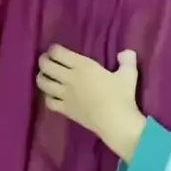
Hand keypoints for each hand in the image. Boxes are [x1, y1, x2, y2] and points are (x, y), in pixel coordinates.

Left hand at [36, 46, 146, 161]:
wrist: (116, 122)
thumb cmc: (122, 96)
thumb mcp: (129, 74)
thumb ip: (127, 59)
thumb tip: (125, 53)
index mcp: (83, 66)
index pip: (58, 53)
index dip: (53, 49)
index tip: (55, 49)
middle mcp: (69, 78)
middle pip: (46, 66)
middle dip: (43, 60)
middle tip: (46, 60)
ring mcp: (65, 95)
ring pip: (43, 83)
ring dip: (41, 77)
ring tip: (45, 76)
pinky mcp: (65, 110)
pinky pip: (49, 102)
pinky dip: (47, 97)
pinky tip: (52, 96)